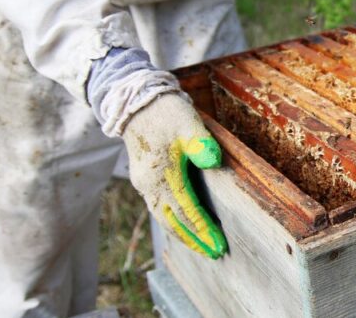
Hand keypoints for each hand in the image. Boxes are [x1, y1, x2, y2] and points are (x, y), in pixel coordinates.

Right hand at [123, 93, 227, 258]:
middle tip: (214, 254)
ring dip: (182, 234)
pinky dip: (172, 221)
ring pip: (163, 217)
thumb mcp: (188, 123)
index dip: (204, 229)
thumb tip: (213, 161)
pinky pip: (158, 208)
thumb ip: (201, 143)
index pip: (187, 211)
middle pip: (173, 222)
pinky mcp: (143, 179)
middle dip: (194, 240)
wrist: (135, 102)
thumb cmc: (165, 112)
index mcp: (163, 175)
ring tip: (200, 246)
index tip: (219, 244)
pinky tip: (181, 226)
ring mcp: (144, 183)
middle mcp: (150, 185)